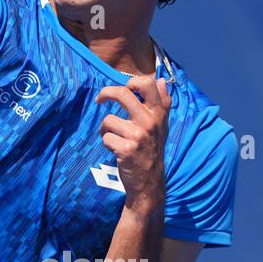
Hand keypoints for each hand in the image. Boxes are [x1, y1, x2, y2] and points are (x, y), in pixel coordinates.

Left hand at [95, 76, 171, 213]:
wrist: (149, 181)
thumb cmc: (152, 149)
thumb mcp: (162, 126)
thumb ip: (162, 103)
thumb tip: (160, 80)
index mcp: (158, 114)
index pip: (148, 84)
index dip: (132, 81)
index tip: (125, 88)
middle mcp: (150, 122)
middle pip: (122, 93)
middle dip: (106, 93)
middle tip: (100, 100)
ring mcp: (138, 136)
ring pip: (108, 119)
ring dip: (106, 129)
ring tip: (115, 137)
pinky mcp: (126, 149)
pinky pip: (105, 137)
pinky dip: (107, 143)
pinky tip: (116, 150)